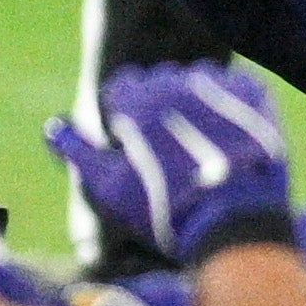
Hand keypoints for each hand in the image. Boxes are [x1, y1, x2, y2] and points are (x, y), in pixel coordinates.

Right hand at [45, 63, 294, 266]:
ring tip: (203, 143)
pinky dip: (229, 103)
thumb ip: (77, 152)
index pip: (123, 88)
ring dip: (194, 102)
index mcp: (136, 102)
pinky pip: (233, 83)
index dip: (126, 117)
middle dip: (159, 107)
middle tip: (172, 149)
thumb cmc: (166, 212)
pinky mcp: (253, 94)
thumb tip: (52, 126)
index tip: (138, 145)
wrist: (238, 227)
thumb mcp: (111, 190)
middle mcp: (174, 84)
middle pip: (158, 81)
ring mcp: (216, 86)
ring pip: (196, 79)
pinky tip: (230, 135)